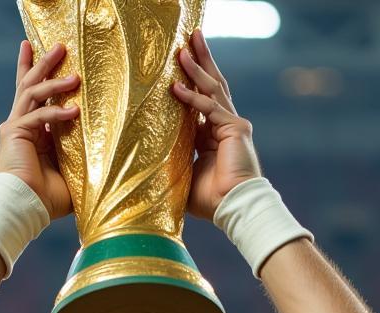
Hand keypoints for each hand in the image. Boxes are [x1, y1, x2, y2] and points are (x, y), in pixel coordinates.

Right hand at [0, 41, 79, 220]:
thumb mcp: (70, 171)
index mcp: (31, 133)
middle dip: (44, 64)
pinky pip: (39, 116)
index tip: (46, 54)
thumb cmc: (47, 197)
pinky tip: (75, 112)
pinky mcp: (14, 133)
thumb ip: (79, 154)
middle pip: (30, 85)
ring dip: (53, 80)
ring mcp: (15, 127)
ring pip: (32, 92)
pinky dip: (57, 113)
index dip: (38, 74)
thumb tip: (104, 150)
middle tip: (60, 46)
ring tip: (75, 76)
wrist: (26, 208)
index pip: (34, 97)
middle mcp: (20, 126)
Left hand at [172, 29, 261, 220]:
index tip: (178, 64)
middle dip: (200, 61)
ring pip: (211, 89)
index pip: (201, 101)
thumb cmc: (211, 200)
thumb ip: (170, 166)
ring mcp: (232, 124)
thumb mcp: (184, 178)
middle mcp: (225, 125)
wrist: (233, 207)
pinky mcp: (235, 127)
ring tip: (183, 48)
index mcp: (213, 136)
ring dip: (196, 68)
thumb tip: (144, 169)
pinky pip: (209, 108)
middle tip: (190, 37)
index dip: (190, 82)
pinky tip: (175, 87)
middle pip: (211, 85)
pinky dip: (192, 98)